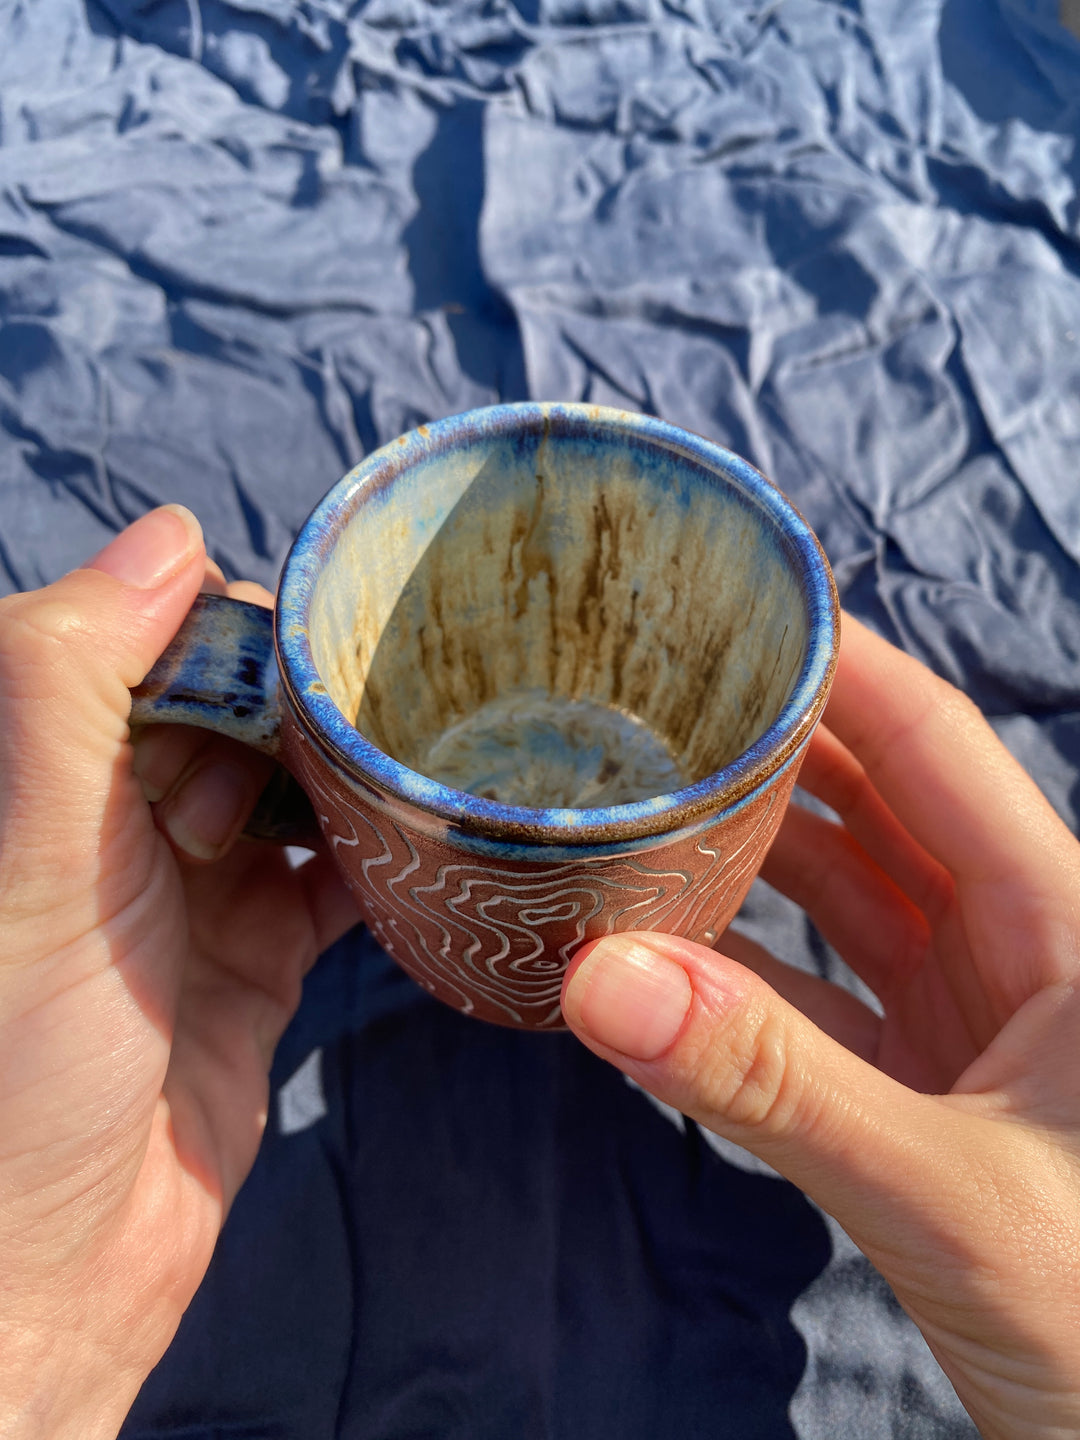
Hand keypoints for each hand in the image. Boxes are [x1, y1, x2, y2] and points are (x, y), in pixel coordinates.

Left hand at [0, 509, 356, 1437]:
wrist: (45, 1275)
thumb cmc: (10, 1067)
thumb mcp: (26, 854)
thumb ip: (68, 684)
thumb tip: (167, 537)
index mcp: (42, 778)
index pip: (141, 644)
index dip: (222, 623)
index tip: (315, 622)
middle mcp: (110, 825)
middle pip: (229, 711)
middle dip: (305, 699)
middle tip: (394, 694)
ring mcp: (187, 894)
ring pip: (288, 791)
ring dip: (350, 773)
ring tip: (431, 746)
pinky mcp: (253, 962)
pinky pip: (330, 884)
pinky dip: (378, 862)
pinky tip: (432, 838)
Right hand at [563, 614, 1079, 1439]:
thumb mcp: (949, 1193)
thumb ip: (774, 1085)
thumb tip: (603, 982)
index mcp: (1064, 922)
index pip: (935, 745)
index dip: (840, 668)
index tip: (734, 615)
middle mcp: (1022, 952)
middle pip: (880, 808)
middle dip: (774, 755)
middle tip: (653, 709)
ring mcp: (977, 1026)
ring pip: (849, 907)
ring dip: (750, 870)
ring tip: (640, 817)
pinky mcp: (934, 1098)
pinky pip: (825, 1009)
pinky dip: (745, 989)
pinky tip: (660, 971)